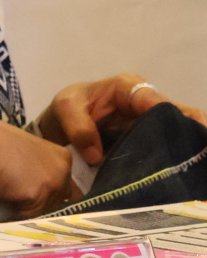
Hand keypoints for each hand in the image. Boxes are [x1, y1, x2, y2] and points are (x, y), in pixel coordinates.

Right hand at [0, 109, 74, 217]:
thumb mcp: (26, 154)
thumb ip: (40, 170)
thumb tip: (39, 192)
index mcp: (62, 157)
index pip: (66, 188)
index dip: (46, 192)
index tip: (28, 187)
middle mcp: (63, 170)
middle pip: (58, 203)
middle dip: (38, 202)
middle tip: (15, 189)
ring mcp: (51, 183)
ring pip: (43, 211)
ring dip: (25, 207)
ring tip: (6, 189)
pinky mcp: (36, 195)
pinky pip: (27, 215)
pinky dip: (14, 210)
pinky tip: (2, 193)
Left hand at [38, 74, 206, 165]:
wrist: (65, 125)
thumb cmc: (69, 109)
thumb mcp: (64, 109)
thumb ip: (77, 126)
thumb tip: (96, 155)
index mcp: (126, 87)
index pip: (152, 99)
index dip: (167, 114)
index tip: (180, 131)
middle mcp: (147, 101)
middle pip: (179, 114)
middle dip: (193, 132)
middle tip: (202, 153)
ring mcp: (154, 121)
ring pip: (183, 131)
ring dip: (193, 146)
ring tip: (199, 164)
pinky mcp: (156, 139)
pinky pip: (176, 145)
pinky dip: (185, 155)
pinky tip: (192, 170)